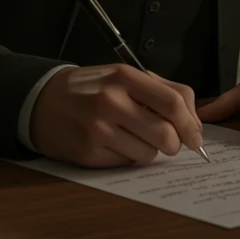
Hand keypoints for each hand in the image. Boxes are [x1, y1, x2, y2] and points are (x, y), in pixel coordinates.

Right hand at [31, 65, 203, 167]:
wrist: (43, 101)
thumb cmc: (91, 88)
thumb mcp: (124, 76)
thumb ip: (162, 91)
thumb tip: (194, 121)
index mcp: (124, 76)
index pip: (173, 102)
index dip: (191, 124)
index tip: (196, 137)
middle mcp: (110, 101)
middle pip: (165, 134)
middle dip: (174, 144)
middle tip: (168, 142)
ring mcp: (97, 128)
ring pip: (148, 154)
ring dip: (149, 150)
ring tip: (132, 136)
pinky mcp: (88, 153)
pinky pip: (126, 163)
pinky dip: (128, 156)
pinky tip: (113, 143)